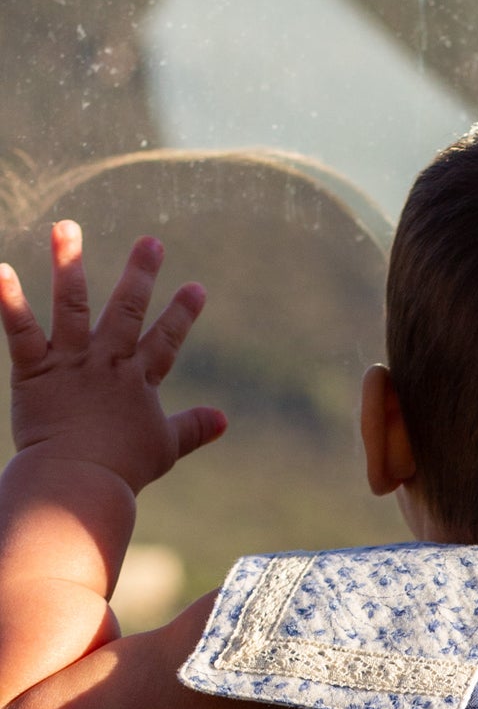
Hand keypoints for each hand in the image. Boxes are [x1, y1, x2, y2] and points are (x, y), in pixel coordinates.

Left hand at [0, 222, 225, 496]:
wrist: (79, 481)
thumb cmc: (122, 470)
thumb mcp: (165, 447)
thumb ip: (193, 428)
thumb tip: (223, 420)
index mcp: (138, 380)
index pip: (165, 340)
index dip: (181, 314)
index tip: (195, 287)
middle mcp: (107, 362)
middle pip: (126, 309)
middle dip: (141, 273)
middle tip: (151, 241)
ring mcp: (71, 362)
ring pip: (72, 305)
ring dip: (69, 263)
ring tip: (67, 227)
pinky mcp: (35, 370)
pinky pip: (21, 329)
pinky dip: (9, 299)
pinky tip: (1, 269)